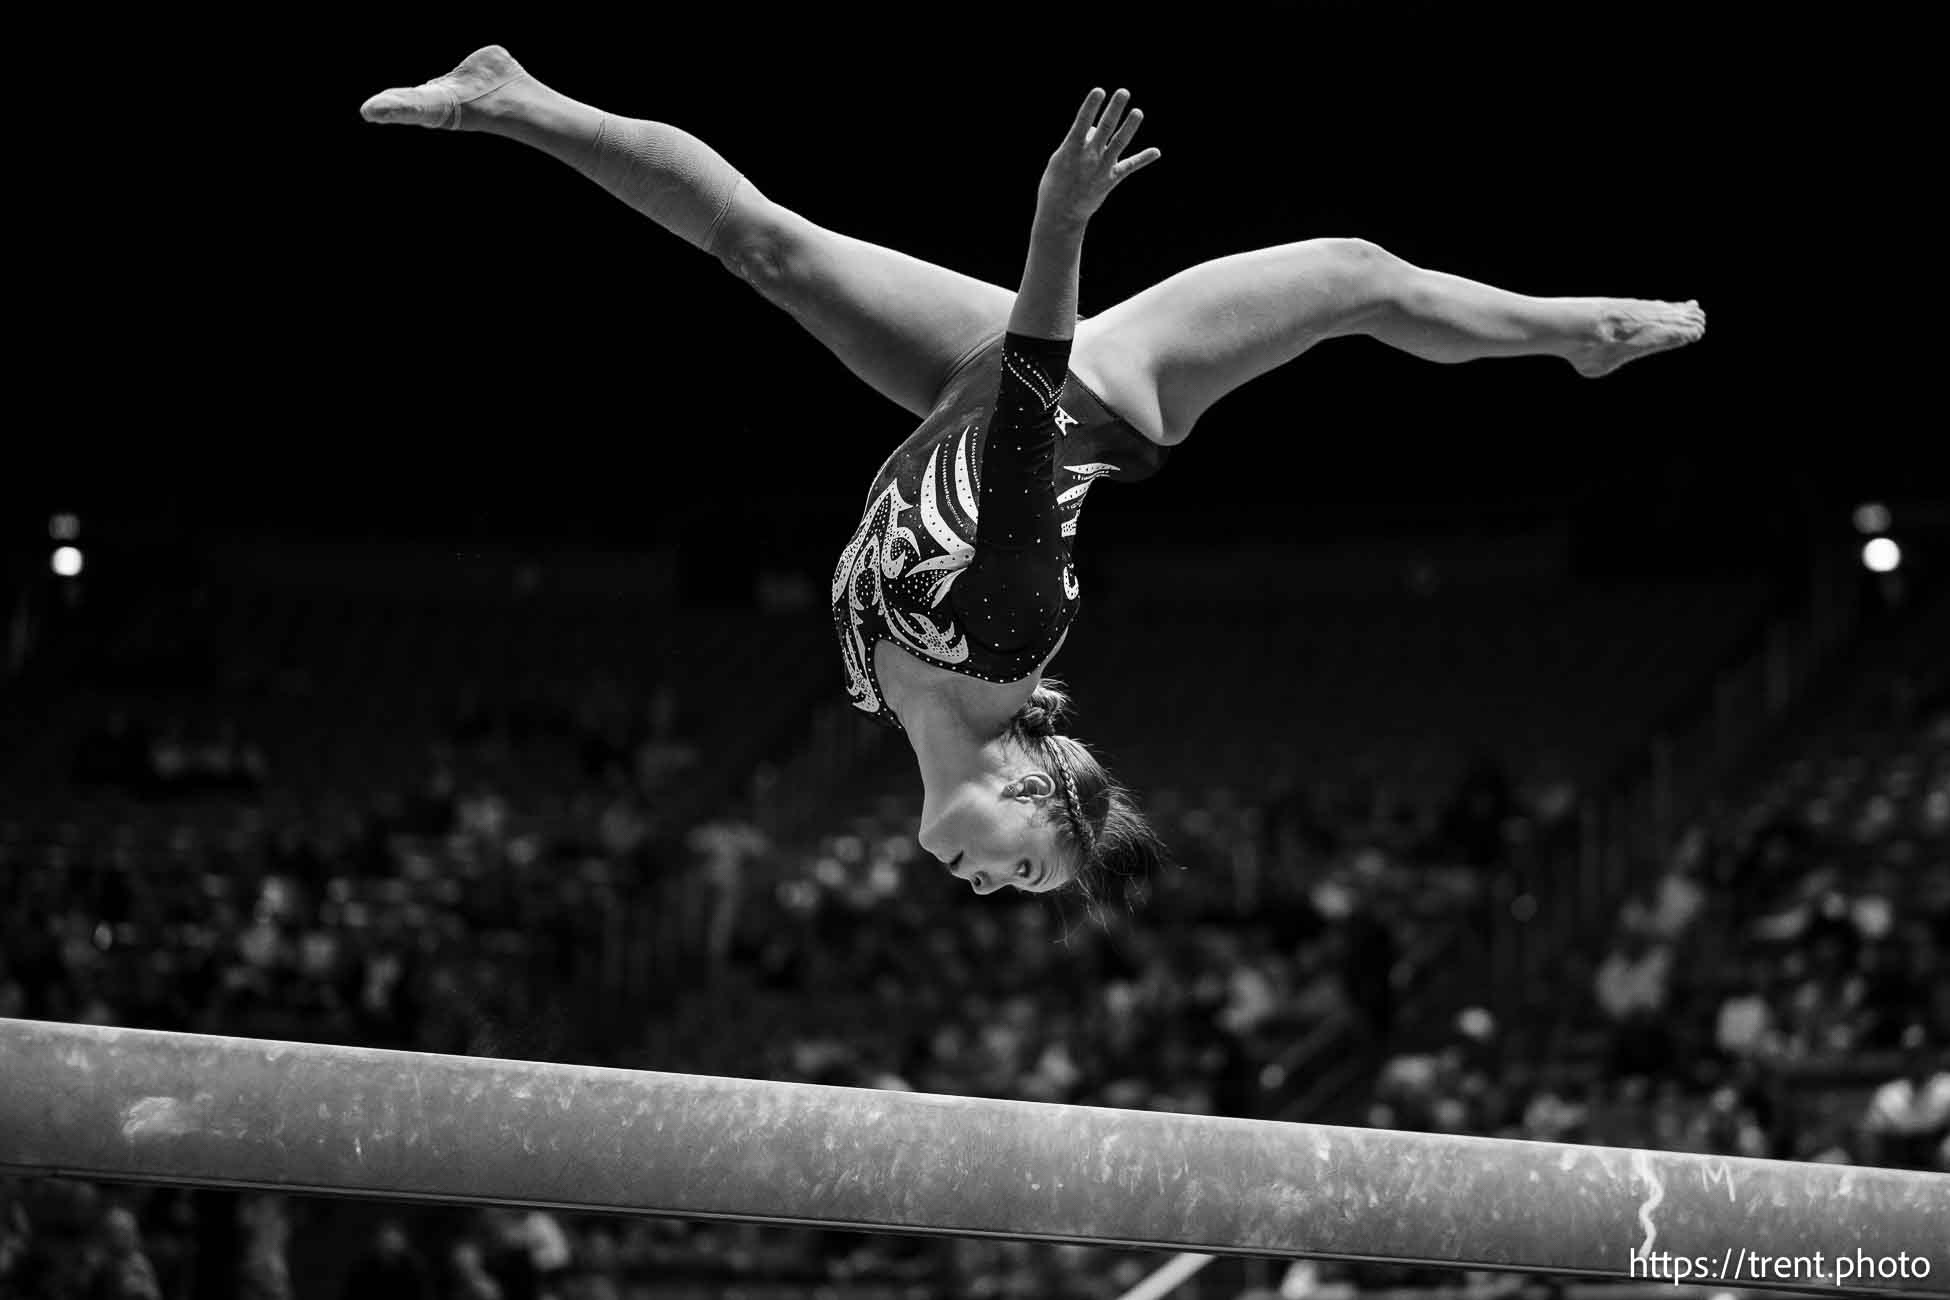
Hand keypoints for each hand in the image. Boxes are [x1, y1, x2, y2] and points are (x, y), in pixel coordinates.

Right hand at [1036, 88, 1159, 225]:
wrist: (1061, 215)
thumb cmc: (1056, 184)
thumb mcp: (1060, 159)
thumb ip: (1078, 142)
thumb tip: (1095, 128)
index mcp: (1071, 150)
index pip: (1081, 122)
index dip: (1091, 106)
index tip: (1099, 91)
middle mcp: (1089, 157)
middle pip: (1105, 128)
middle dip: (1114, 109)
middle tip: (1123, 92)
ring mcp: (1102, 168)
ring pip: (1119, 143)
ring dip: (1130, 127)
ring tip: (1138, 112)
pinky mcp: (1111, 179)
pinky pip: (1129, 166)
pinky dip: (1143, 158)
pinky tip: (1156, 152)